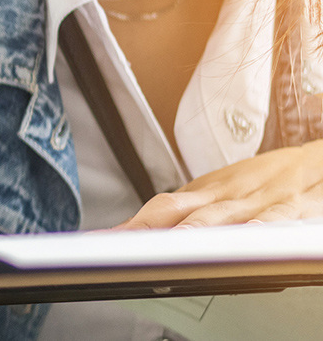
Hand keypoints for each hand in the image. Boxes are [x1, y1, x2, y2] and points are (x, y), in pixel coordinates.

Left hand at [115, 140, 322, 229]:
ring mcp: (256, 201)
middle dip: (148, 229)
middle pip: (178, 210)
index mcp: (204, 192)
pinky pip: (274, 220)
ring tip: (169, 245)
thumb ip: (186, 212)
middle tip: (120, 247)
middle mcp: (224, 196)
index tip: (105, 241)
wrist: (316, 159)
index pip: (160, 208)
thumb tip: (141, 232)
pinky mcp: (291, 207)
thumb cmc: (263, 180)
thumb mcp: (221, 191)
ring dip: (193, 231)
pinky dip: (258, 228)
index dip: (133, 225)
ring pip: (219, 216)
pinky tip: (246, 238)